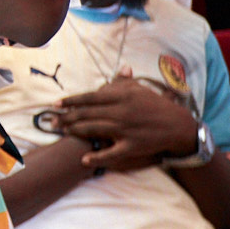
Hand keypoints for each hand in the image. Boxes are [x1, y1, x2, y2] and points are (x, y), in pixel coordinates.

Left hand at [53, 71, 200, 171]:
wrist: (178, 125)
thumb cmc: (157, 106)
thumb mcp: (141, 89)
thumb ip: (126, 82)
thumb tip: (121, 68)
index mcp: (122, 96)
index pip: (90, 97)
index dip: (71, 101)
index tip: (56, 104)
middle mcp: (122, 111)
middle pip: (88, 114)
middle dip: (67, 117)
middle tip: (52, 121)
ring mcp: (126, 129)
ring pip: (94, 130)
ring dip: (75, 131)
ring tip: (62, 132)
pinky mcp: (132, 146)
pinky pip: (111, 153)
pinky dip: (97, 157)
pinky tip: (84, 159)